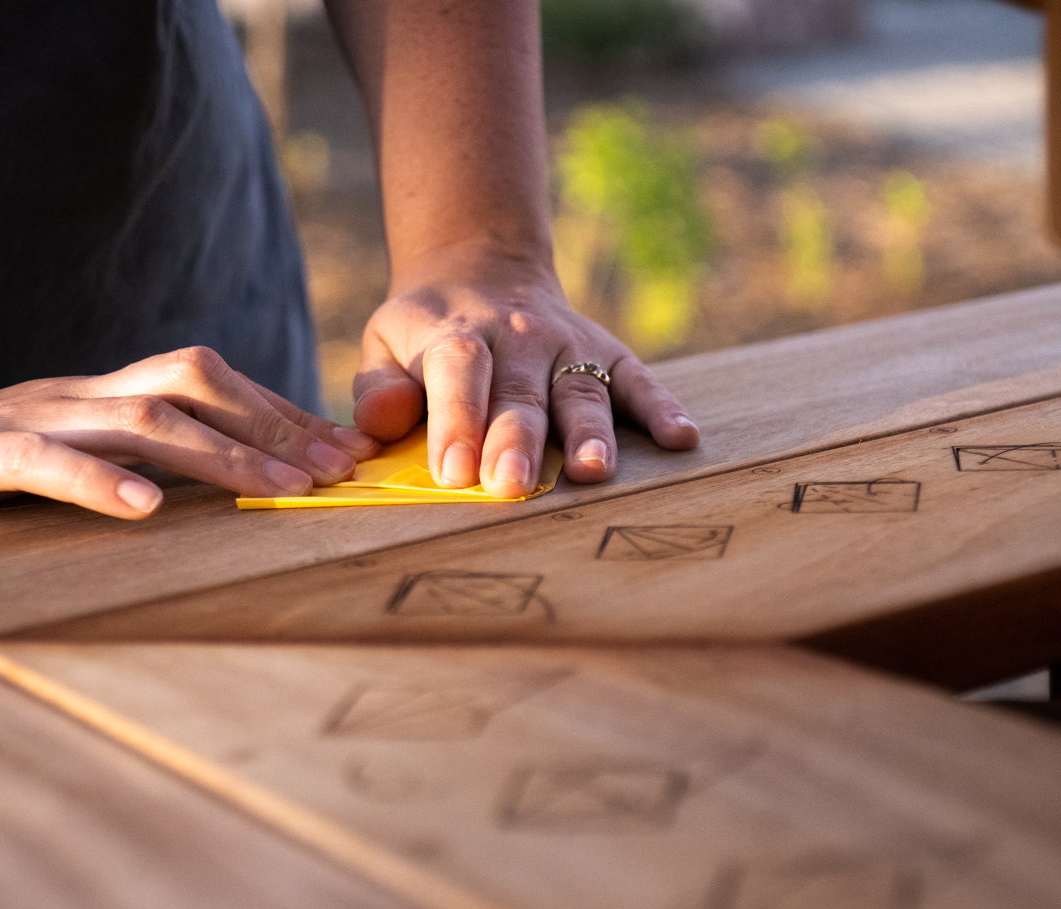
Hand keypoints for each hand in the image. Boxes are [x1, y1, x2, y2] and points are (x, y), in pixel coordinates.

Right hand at [0, 347, 378, 529]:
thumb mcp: (72, 464)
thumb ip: (141, 466)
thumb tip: (241, 491)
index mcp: (101, 398)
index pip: (209, 385)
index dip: (281, 413)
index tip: (347, 451)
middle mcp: (74, 397)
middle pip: (190, 383)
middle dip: (271, 424)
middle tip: (334, 471)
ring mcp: (21, 419)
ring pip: (133, 418)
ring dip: (216, 455)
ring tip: (276, 492)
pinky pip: (39, 461)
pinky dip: (95, 481)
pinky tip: (144, 509)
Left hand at [350, 242, 699, 497]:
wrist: (483, 269)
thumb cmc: (428, 331)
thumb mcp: (386, 342)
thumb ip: (381, 387)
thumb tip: (380, 426)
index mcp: (458, 334)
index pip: (458, 373)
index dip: (457, 421)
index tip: (454, 473)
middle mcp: (519, 336)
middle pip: (520, 392)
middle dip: (516, 441)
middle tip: (511, 486)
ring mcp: (569, 345)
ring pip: (581, 391)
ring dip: (589, 432)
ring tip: (592, 470)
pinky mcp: (609, 354)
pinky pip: (638, 381)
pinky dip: (662, 408)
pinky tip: (681, 437)